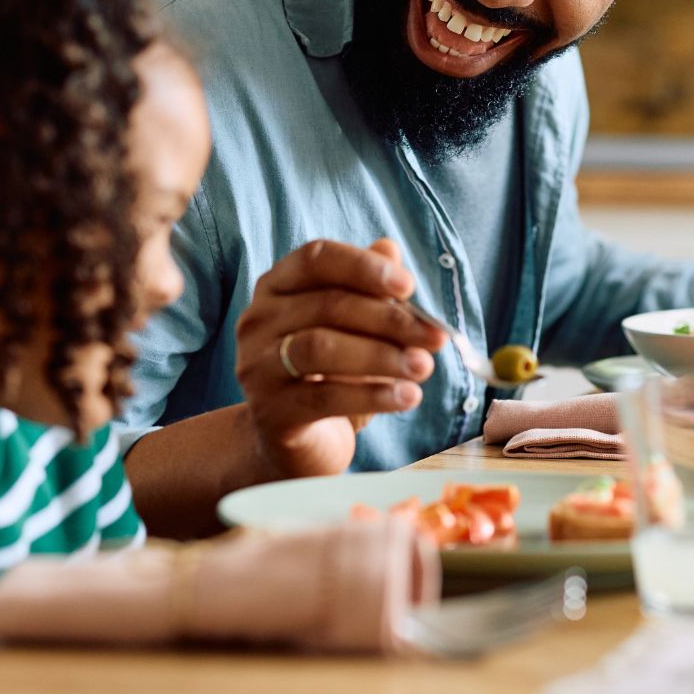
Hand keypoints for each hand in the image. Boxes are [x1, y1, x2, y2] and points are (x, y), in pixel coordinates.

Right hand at [233, 237, 444, 479]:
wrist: (295, 444)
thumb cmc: (330, 374)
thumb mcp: (354, 328)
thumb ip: (369, 289)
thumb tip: (390, 248)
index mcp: (277, 287)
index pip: (316, 259)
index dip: (364, 267)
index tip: (409, 286)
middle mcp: (258, 320)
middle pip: (328, 305)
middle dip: (390, 319)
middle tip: (436, 336)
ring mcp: (257, 366)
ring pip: (322, 347)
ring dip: (383, 355)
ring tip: (424, 367)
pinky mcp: (270, 411)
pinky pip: (325, 397)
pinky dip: (373, 395)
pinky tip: (408, 397)